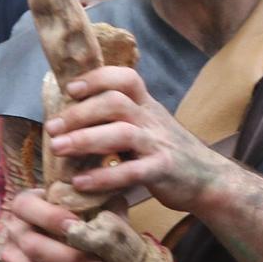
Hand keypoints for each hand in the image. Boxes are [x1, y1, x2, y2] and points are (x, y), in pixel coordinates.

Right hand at [0, 189, 114, 261]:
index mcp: (25, 203)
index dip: (52, 218)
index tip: (80, 227)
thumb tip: (116, 223)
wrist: (54, 239)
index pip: (30, 208)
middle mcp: (13, 229)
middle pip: (35, 248)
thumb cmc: (79, 216)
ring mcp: (10, 257)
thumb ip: (103, 207)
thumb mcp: (91, 204)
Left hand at [46, 67, 226, 209]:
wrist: (210, 180)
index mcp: (146, 106)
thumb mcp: (148, 127)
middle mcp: (152, 119)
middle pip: (115, 102)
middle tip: (52, 127)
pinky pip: (132, 171)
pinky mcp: (163, 171)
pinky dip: (103, 177)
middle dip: (79, 113)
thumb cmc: (168, 153)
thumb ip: (120, 119)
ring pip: (121, 133)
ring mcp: (158, 144)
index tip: (70, 89)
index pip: (125, 78)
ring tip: (58, 148)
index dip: (96, 78)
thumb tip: (73, 117)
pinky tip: (81, 183)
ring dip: (85, 139)